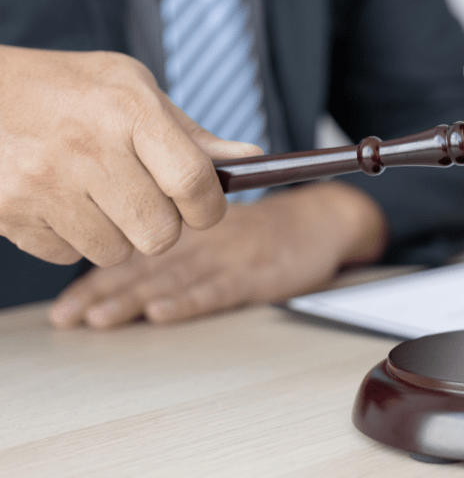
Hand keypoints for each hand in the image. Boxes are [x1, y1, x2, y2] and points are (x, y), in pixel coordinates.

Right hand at [0, 45, 262, 266]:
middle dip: (163, 227)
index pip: (194, 182)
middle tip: (146, 202)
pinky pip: (67, 256)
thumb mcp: (130, 88)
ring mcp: (43, 183)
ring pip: (115, 253)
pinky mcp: (9, 212)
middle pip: (160, 234)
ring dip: (116, 235)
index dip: (209, 208)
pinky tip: (58, 200)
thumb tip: (253, 159)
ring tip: (96, 195)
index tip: (204, 208)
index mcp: (127, 110)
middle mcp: (87, 147)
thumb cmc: (65, 88)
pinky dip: (71, 238)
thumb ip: (190, 133)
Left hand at [48, 181, 386, 327]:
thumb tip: (122, 260)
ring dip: (134, 300)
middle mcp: (204, 240)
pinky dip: (189, 301)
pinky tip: (163, 312)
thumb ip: (176, 237)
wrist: (322, 220)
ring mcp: (230, 257)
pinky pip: (218, 288)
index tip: (67, 302)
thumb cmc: (267, 229)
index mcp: (190, 230)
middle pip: (146, 268)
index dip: (97, 277)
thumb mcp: (220, 222)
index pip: (134, 253)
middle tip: (69, 315)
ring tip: (101, 318)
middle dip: (102, 293)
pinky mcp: (257, 273)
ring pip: (174, 279)